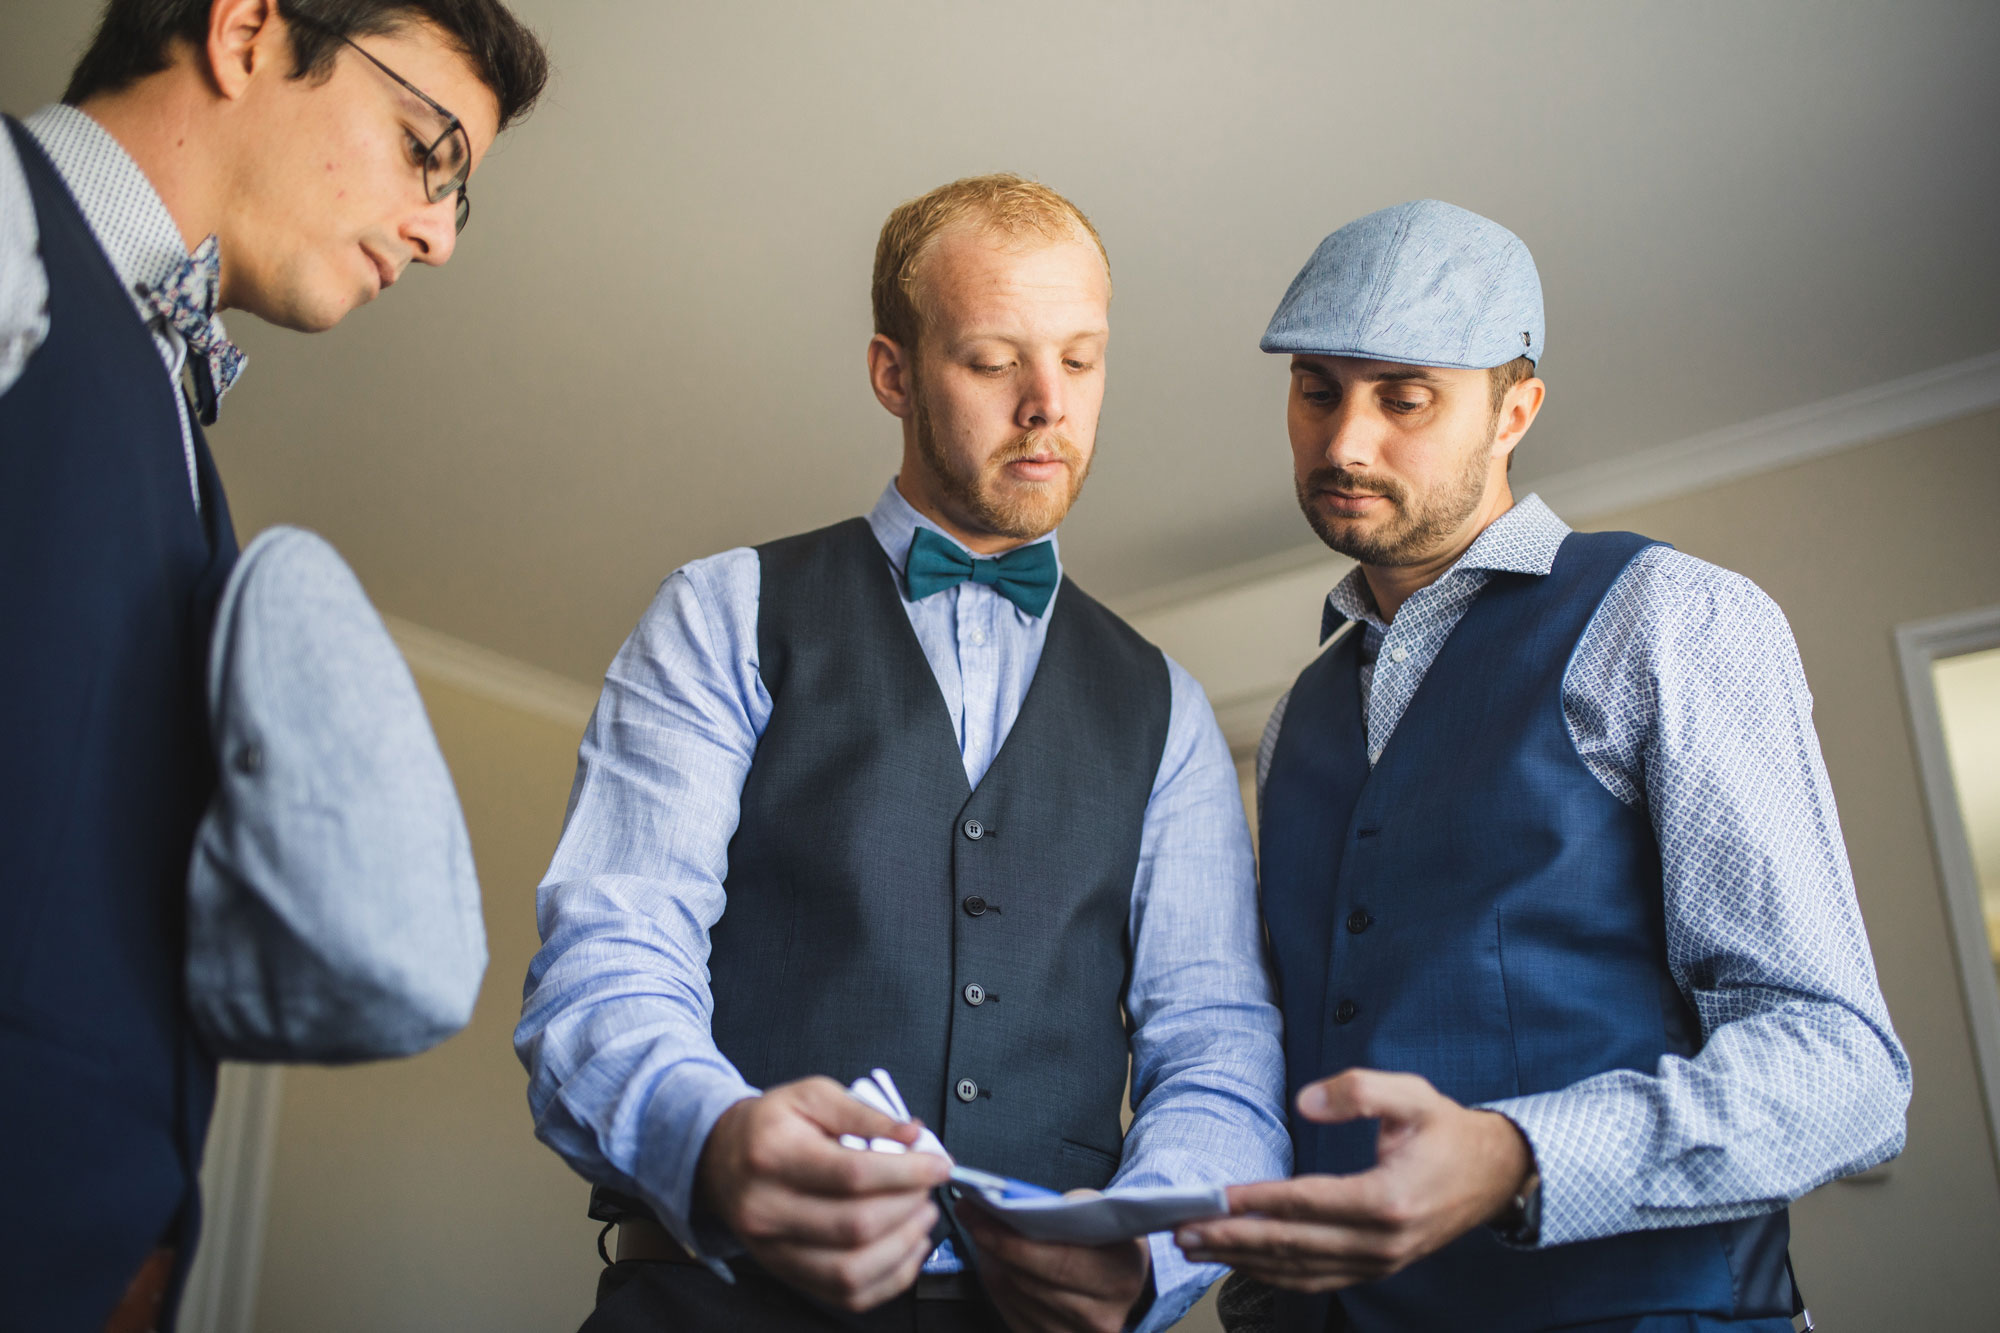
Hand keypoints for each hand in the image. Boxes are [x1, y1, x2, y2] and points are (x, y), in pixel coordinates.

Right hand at [695, 1076, 951, 1310]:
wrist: (721, 1159)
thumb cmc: (770, 1125)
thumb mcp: (811, 1095)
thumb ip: (863, 1112)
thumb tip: (912, 1134)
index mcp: (772, 1155)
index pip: (852, 1175)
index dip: (906, 1173)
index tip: (938, 1165)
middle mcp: (766, 1210)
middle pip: (856, 1226)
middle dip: (908, 1207)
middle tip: (927, 1186)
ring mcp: (773, 1250)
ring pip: (851, 1271)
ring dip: (903, 1246)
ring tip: (921, 1216)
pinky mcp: (786, 1274)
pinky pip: (846, 1295)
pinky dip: (889, 1279)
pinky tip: (906, 1249)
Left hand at [963, 1199, 1151, 1332]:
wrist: (1122, 1276)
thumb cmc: (1108, 1237)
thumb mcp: (1100, 1210)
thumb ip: (1062, 1207)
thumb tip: (1007, 1204)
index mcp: (1121, 1276)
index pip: (1058, 1262)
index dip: (1012, 1240)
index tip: (978, 1211)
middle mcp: (1101, 1316)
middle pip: (1029, 1282)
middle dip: (994, 1245)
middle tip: (969, 1214)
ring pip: (1015, 1297)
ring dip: (993, 1263)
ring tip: (982, 1231)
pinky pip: (1011, 1312)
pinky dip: (999, 1282)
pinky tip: (996, 1260)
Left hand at [1173, 1070, 1533, 1292]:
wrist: (1494, 1175)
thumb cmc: (1447, 1132)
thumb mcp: (1412, 1094)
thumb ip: (1360, 1090)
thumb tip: (1308, 1101)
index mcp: (1388, 1199)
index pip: (1305, 1204)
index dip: (1254, 1201)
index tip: (1212, 1198)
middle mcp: (1382, 1242)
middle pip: (1293, 1245)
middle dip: (1232, 1238)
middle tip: (1183, 1230)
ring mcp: (1379, 1262)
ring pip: (1299, 1269)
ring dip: (1243, 1259)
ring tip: (1198, 1247)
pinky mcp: (1376, 1268)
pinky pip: (1317, 1280)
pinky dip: (1274, 1275)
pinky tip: (1243, 1263)